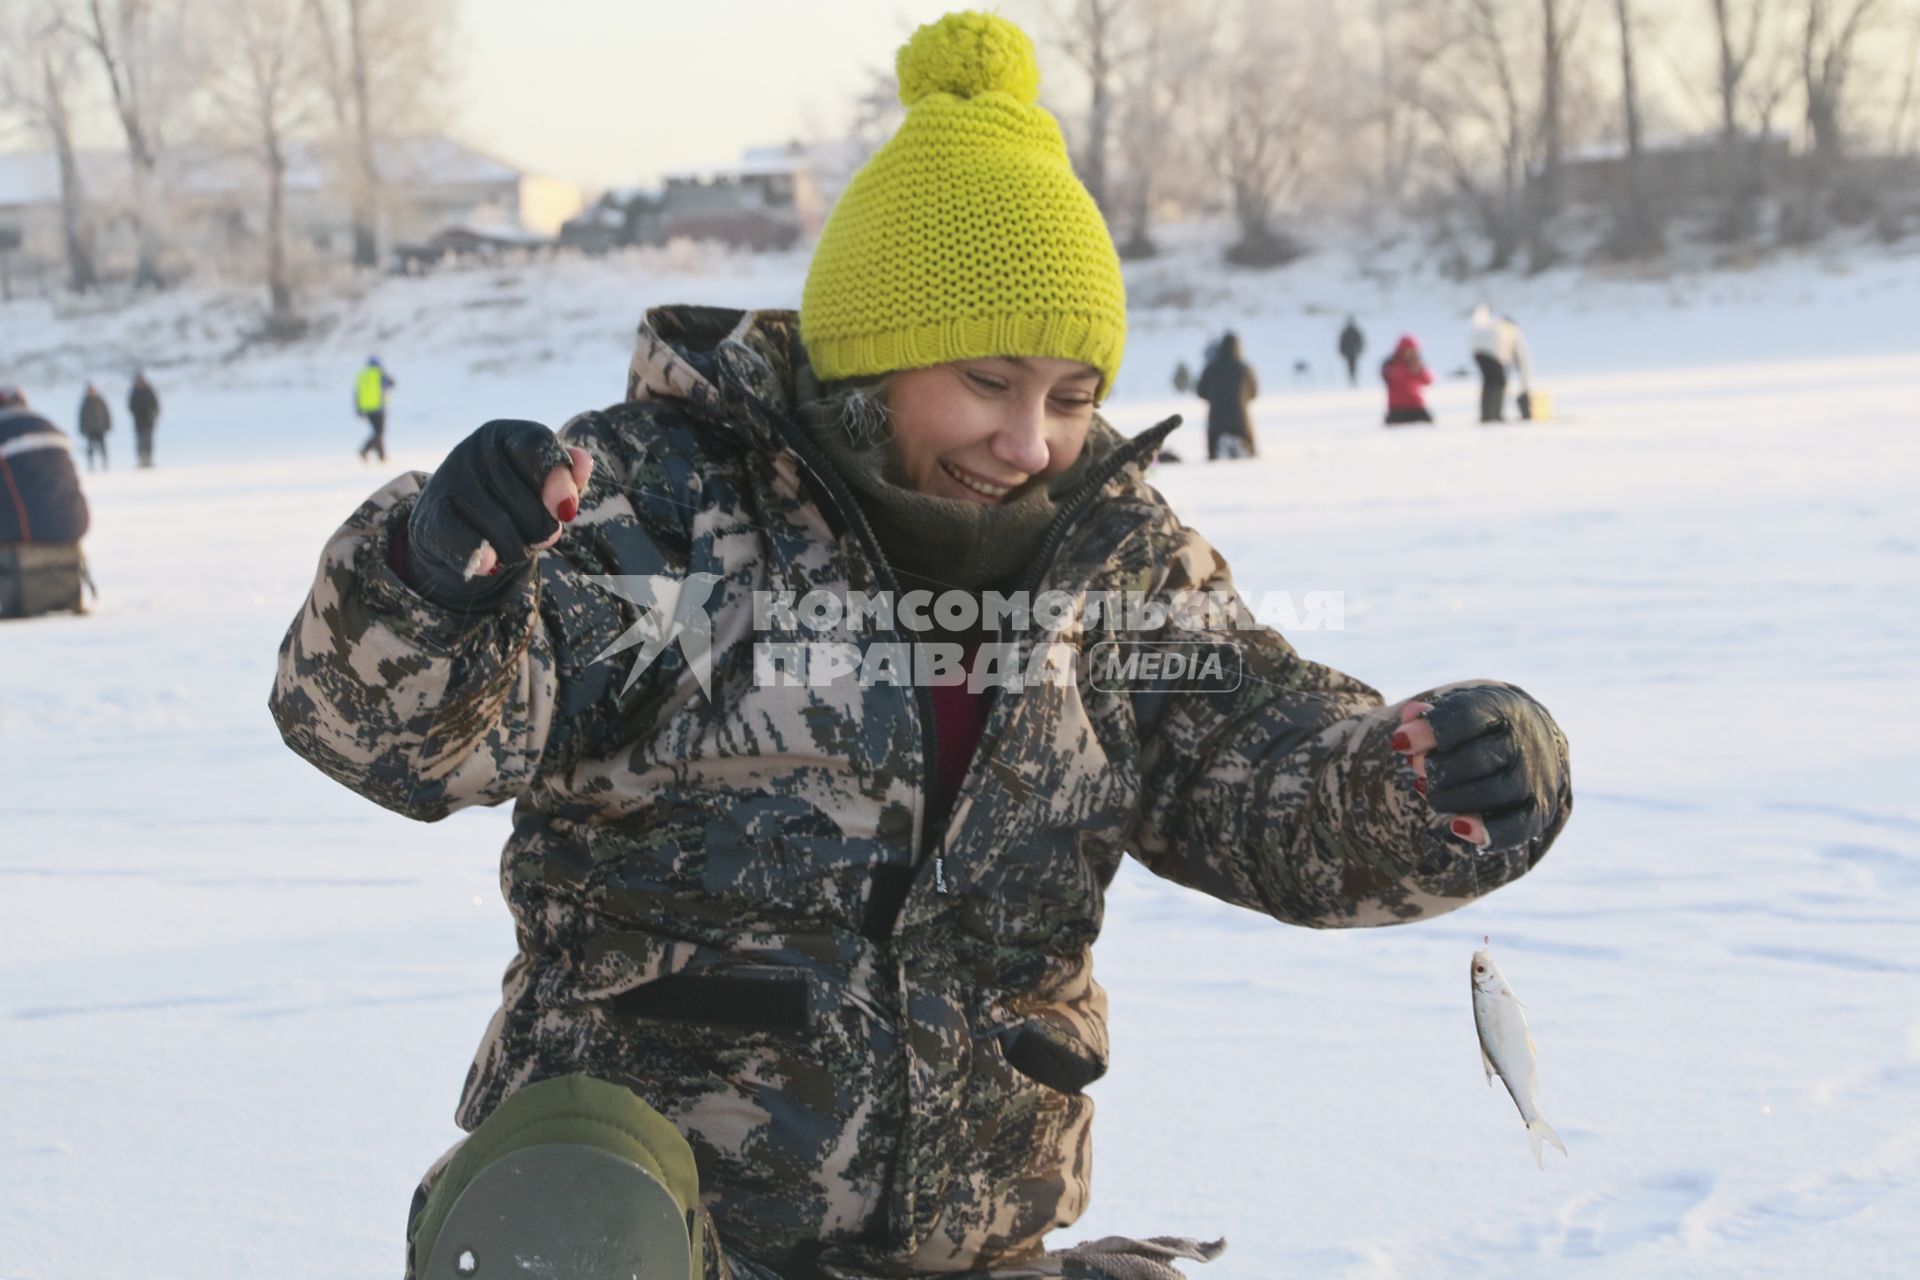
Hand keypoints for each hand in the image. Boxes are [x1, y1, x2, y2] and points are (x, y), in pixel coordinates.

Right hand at [404, 419, 593, 607]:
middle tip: (536, 533)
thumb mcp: (542, 483)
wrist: (454, 525)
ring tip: (511, 543)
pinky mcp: (428, 519)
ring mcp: (447, 482)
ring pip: (504, 532)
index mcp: (505, 435)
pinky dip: (484, 559)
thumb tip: (582, 463)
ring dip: (518, 550)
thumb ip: (567, 474)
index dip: (557, 478)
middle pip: (528, 503)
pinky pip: (467, 545)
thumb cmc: (512, 498)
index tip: (566, 512)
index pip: (537, 445)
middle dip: (542, 530)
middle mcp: (472, 451)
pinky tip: (490, 564)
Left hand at [1390, 685, 1568, 852]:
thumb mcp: (1457, 711)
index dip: (1430, 730)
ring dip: (1451, 798)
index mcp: (1502, 708)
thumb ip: (1429, 714)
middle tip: (1418, 768)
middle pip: (1476, 758)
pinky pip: (1516, 826)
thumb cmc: (1480, 726)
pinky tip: (1457, 827)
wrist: (1531, 742)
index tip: (1399, 743)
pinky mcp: (1539, 809)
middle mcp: (1524, 741)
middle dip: (1437, 768)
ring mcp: (1534, 777)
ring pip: (1492, 792)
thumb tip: (1410, 715)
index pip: (1467, 716)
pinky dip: (1487, 831)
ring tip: (1429, 793)